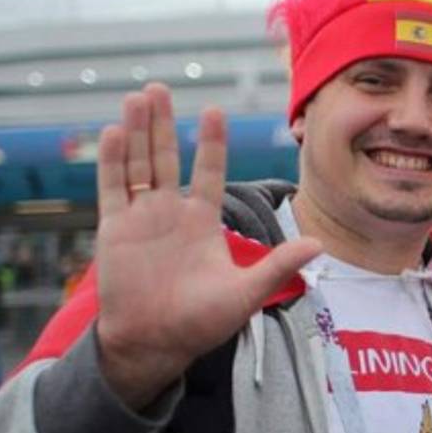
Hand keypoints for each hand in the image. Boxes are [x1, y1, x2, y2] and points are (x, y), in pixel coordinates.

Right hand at [94, 84, 321, 410]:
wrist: (156, 345)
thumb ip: (278, 265)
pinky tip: (112, 133)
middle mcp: (170, 213)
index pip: (209, 171)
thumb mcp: (246, 292)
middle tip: (159, 88)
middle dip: (162, 124)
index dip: (211, 142)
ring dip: (136, 132)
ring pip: (137, 165)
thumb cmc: (201, 323)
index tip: (214, 111)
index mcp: (202, 222)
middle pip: (166, 157)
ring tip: (137, 97)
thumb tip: (320, 244)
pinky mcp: (114, 230)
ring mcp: (140, 219)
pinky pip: (112, 189)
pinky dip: (111, 162)